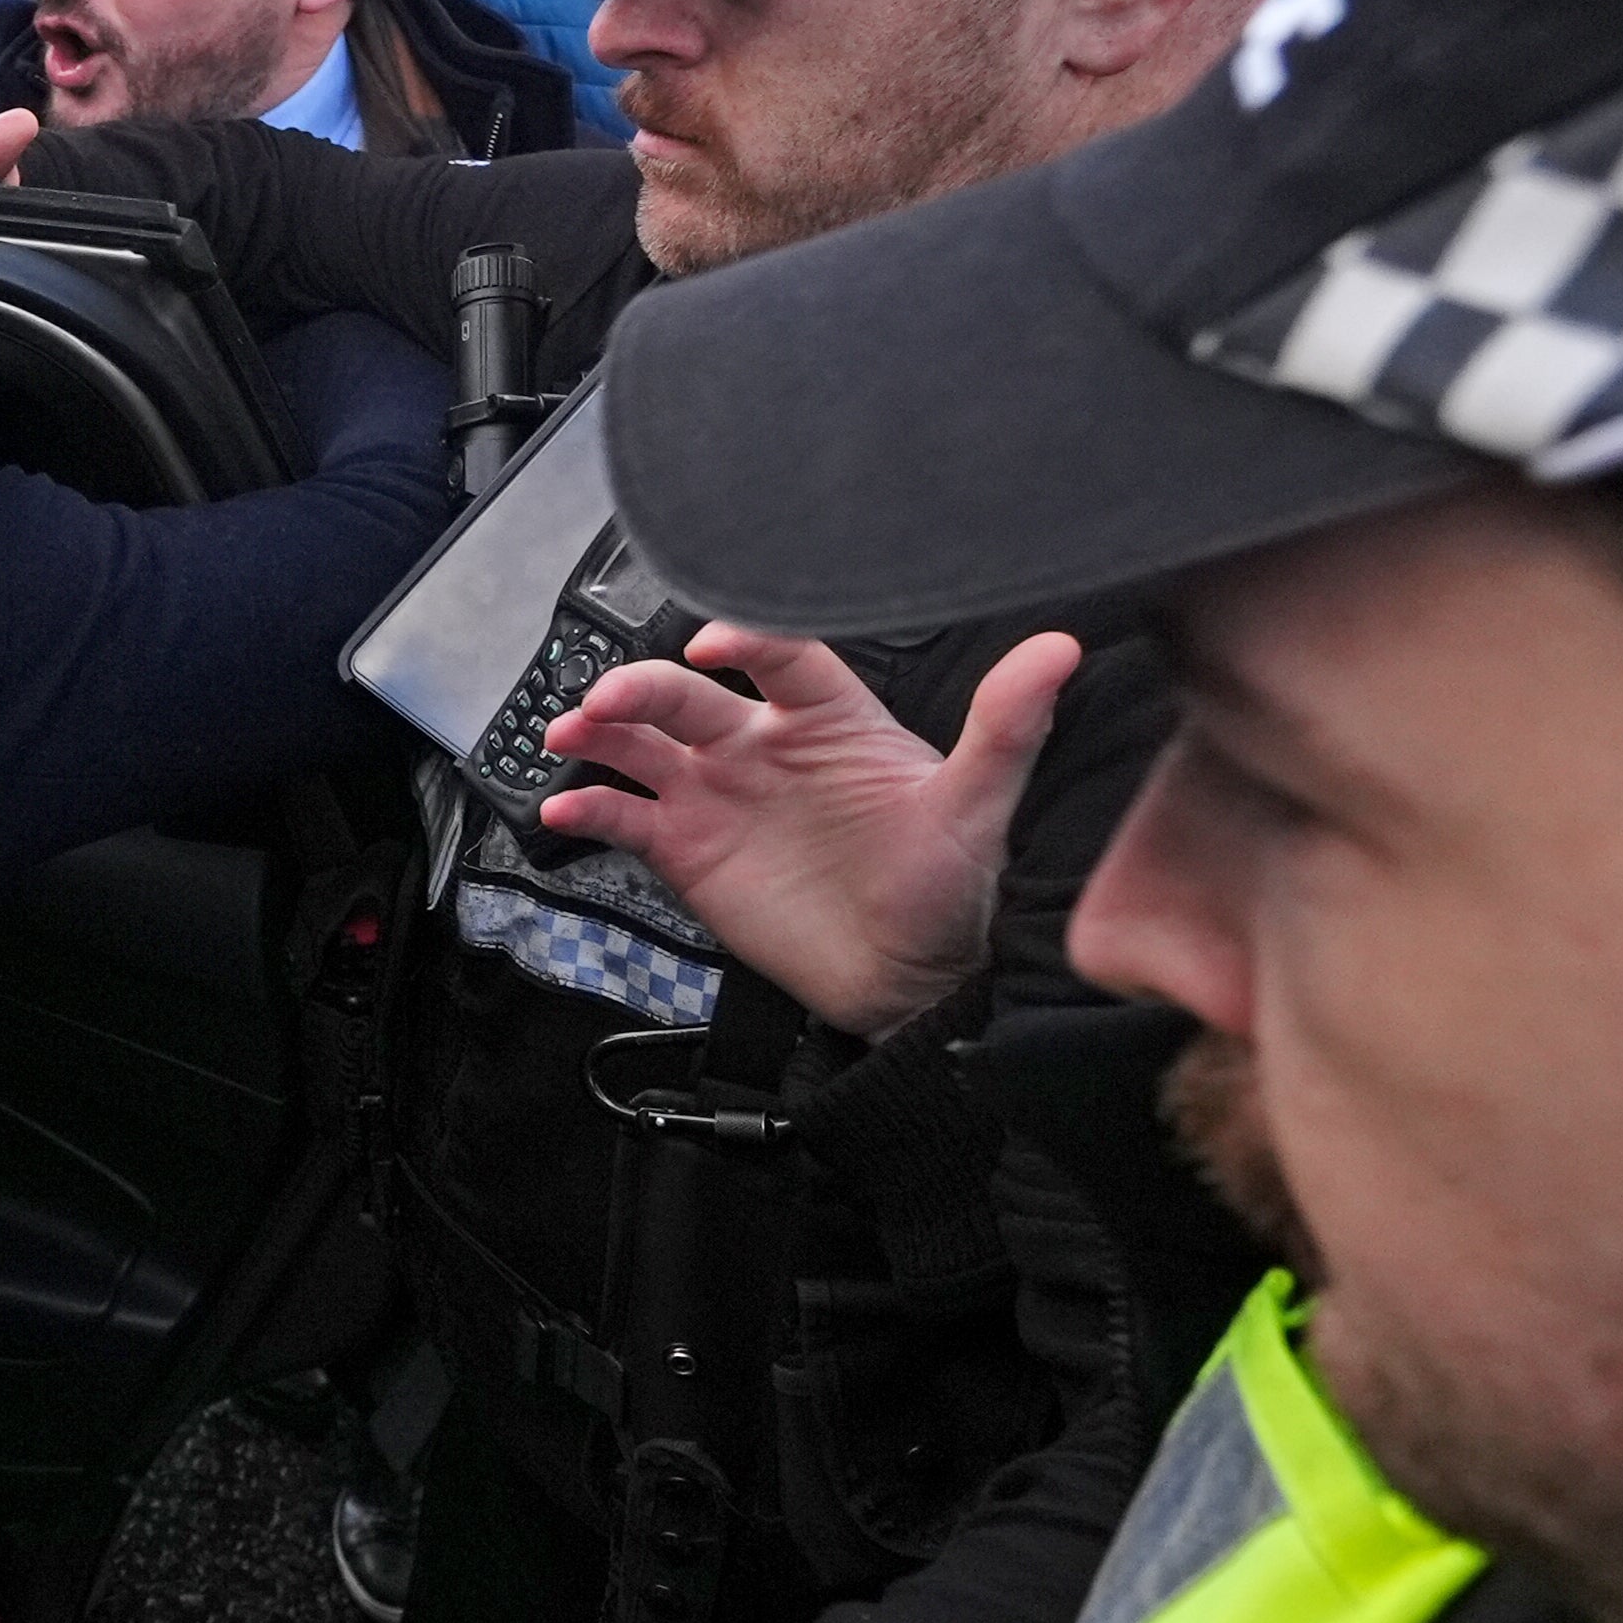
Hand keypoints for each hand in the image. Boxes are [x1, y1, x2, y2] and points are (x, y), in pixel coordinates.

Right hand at [540, 624, 1081, 1038]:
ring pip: (642, 745)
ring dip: (598, 733)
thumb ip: (1008, 725)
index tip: (714, 643)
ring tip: (568, 736)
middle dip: (640, 688)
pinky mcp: (688, 851)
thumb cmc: (949, 891)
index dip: (743, 638)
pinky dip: (587, 808)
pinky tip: (564, 808)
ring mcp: (719, 795)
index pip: (778, 655)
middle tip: (608, 699)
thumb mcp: (981, 804)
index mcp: (828, 718)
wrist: (910, 984)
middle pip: (686, 694)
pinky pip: (624, 817)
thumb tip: (1058, 651)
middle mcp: (763, 746)